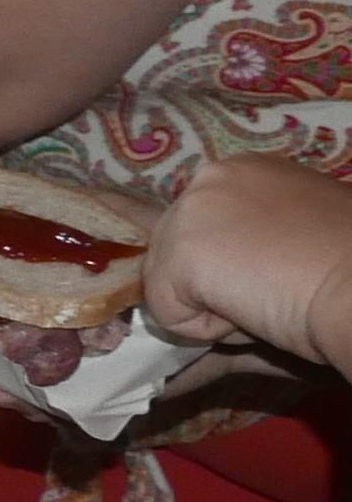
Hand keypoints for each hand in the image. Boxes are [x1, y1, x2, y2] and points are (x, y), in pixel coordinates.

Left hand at [145, 155, 351, 363]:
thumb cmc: (348, 271)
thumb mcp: (292, 242)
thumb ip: (249, 247)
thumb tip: (212, 296)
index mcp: (246, 170)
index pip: (199, 227)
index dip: (229, 265)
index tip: (278, 271)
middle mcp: (212, 176)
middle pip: (172, 254)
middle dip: (216, 287)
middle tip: (277, 289)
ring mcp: (191, 210)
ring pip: (168, 285)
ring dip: (215, 308)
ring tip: (271, 297)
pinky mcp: (181, 253)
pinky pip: (169, 314)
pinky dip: (208, 331)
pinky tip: (257, 310)